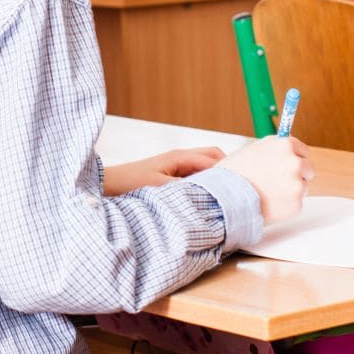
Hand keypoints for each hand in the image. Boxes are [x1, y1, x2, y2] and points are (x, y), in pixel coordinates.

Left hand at [102, 147, 224, 195]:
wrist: (112, 184)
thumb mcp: (161, 187)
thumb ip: (186, 189)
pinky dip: (205, 181)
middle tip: (236, 188)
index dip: (229, 171)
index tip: (241, 185)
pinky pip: (196, 174)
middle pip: (214, 157)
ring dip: (216, 176)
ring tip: (225, 194)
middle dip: (227, 169)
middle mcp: (182, 157)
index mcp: (181, 156)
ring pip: (206, 166)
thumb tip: (209, 194)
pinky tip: (207, 196)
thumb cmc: (132, 182)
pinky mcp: (173, 173)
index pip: (214, 159)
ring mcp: (178, 164)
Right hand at [217, 136, 314, 222]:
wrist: (226, 199)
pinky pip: (296, 203)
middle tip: (278, 181)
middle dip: (297, 174)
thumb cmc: (234, 174)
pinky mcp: (297, 204)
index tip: (286, 164)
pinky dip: (286, 205)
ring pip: (303, 187)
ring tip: (269, 193)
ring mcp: (297, 184)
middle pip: (308, 169)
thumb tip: (288, 143)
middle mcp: (295, 162)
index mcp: (285, 145)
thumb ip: (274, 147)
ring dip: (291, 190)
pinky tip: (270, 203)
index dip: (293, 158)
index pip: (302, 150)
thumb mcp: (254, 149)